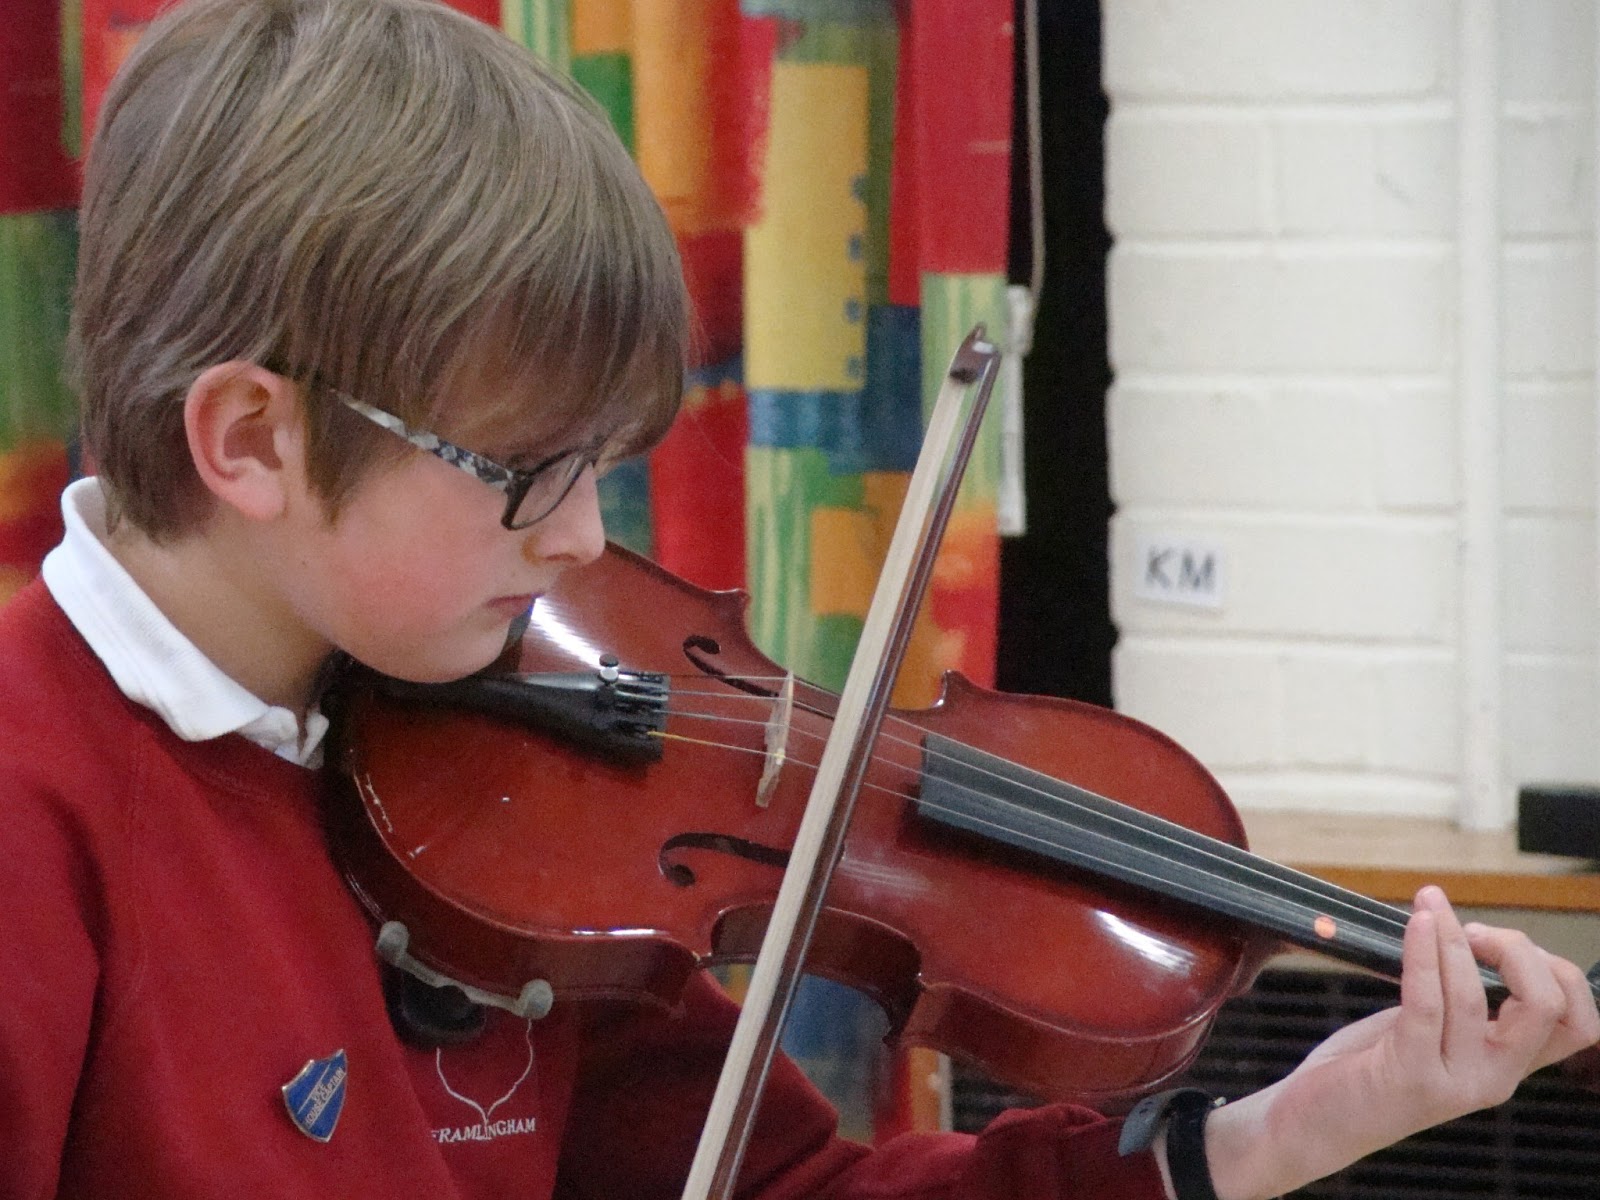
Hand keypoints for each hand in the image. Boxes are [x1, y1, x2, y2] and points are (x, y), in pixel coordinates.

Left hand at [1190, 886, 1599, 1199]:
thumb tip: (1470, 932)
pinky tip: (1415, 922)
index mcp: (1507, 1066)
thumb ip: (1462, 1001)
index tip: (1505, 943)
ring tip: (1428, 905)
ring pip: (1474, 996)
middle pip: (1545, 1005)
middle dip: (1517, 949)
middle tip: (1471, 929)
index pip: (1577, 1023)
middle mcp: (1493, 1079)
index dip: (1558, 972)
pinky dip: (1423, 954)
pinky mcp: (1408, 1074)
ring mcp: (1453, 1081)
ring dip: (1451, 938)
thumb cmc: (1371, 1066)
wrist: (1316, 1122)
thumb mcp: (1433, 1033)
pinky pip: (1425, 1002)